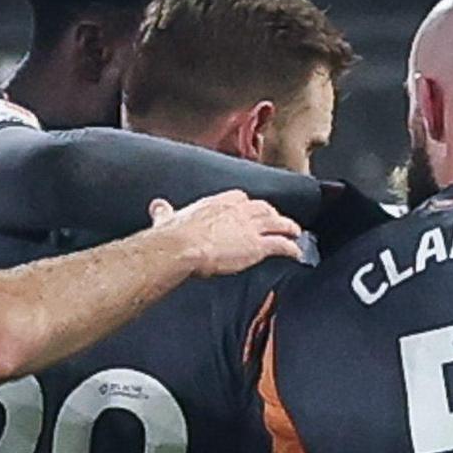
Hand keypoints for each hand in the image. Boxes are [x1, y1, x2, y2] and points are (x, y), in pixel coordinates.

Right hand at [147, 189, 305, 277]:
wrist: (184, 246)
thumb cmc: (174, 234)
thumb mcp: (168, 217)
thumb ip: (164, 211)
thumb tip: (156, 206)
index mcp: (219, 202)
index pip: (242, 198)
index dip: (249, 206)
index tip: (251, 211)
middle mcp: (239, 210)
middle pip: (264, 208)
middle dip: (272, 214)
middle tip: (278, 221)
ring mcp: (251, 227)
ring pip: (277, 223)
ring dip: (288, 227)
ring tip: (296, 233)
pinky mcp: (257, 245)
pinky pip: (280, 245)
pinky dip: (291, 248)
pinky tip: (296, 254)